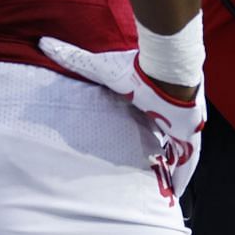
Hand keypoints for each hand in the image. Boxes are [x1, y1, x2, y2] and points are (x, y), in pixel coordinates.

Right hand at [39, 38, 203, 204]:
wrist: (167, 69)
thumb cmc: (135, 69)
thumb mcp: (99, 67)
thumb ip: (73, 58)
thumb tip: (43, 42)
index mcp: (152, 100)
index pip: (150, 119)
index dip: (147, 129)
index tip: (142, 139)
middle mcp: (170, 114)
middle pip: (167, 138)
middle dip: (163, 153)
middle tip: (153, 170)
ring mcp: (184, 125)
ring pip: (180, 153)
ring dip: (173, 167)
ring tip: (164, 188)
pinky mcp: (192, 135)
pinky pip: (189, 161)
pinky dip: (183, 176)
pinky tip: (176, 193)